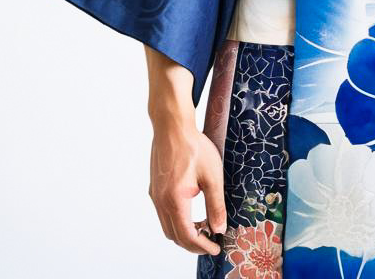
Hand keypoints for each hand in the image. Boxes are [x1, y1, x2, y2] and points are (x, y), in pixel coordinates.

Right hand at [148, 119, 226, 255]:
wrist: (172, 126)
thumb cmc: (193, 146)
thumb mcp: (212, 175)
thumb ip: (216, 204)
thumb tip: (220, 228)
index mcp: (175, 200)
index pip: (187, 236)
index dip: (202, 246)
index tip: (216, 248)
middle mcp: (160, 202)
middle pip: (175, 236)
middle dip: (193, 243)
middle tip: (211, 242)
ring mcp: (155, 195)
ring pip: (167, 226)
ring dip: (184, 233)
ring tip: (204, 228)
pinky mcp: (155, 188)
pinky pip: (163, 214)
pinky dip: (177, 221)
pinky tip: (191, 213)